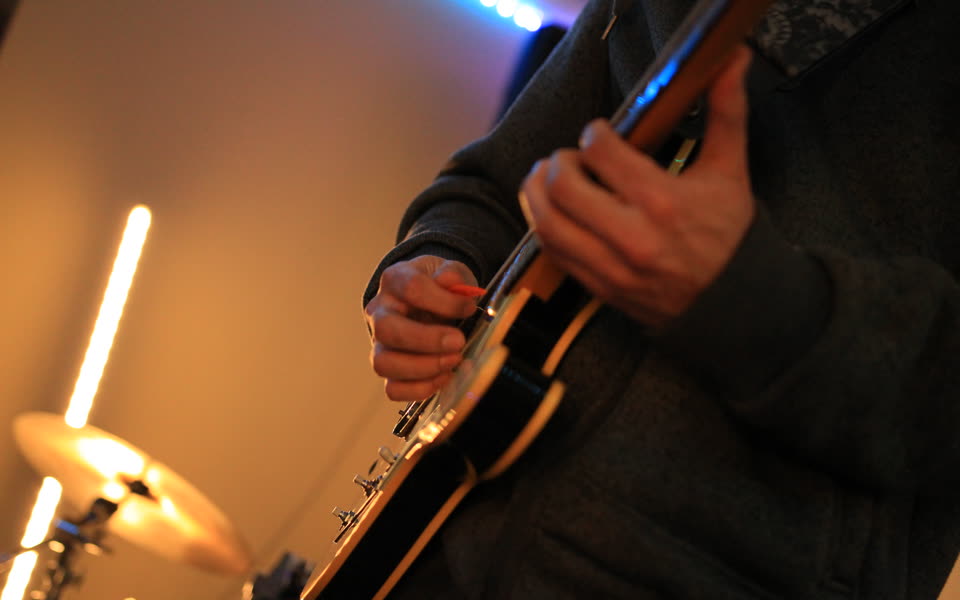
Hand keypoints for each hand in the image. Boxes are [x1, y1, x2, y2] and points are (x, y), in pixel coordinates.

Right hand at [364, 255, 478, 401]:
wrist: (429, 299)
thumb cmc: (439, 286)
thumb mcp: (451, 271)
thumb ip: (453, 274)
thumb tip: (450, 282)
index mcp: (395, 280)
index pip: (412, 289)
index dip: (444, 301)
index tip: (469, 308)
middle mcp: (379, 312)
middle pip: (386, 330)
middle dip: (427, 341)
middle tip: (458, 342)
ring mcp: (379, 343)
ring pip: (383, 363)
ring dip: (423, 368)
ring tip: (452, 361)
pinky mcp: (389, 368)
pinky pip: (392, 388)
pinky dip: (420, 389)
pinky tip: (444, 377)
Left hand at [519, 46, 754, 327]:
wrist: (736, 305)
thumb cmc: (731, 234)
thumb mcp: (730, 171)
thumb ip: (727, 112)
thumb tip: (732, 58)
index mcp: (663, 203)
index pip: (600, 153)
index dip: (592, 134)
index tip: (598, 133)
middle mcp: (632, 238)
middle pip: (562, 188)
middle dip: (556, 163)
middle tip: (567, 157)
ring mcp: (612, 268)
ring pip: (547, 225)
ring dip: (536, 194)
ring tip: (545, 179)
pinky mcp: (599, 288)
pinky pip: (554, 254)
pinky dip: (544, 227)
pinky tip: (551, 211)